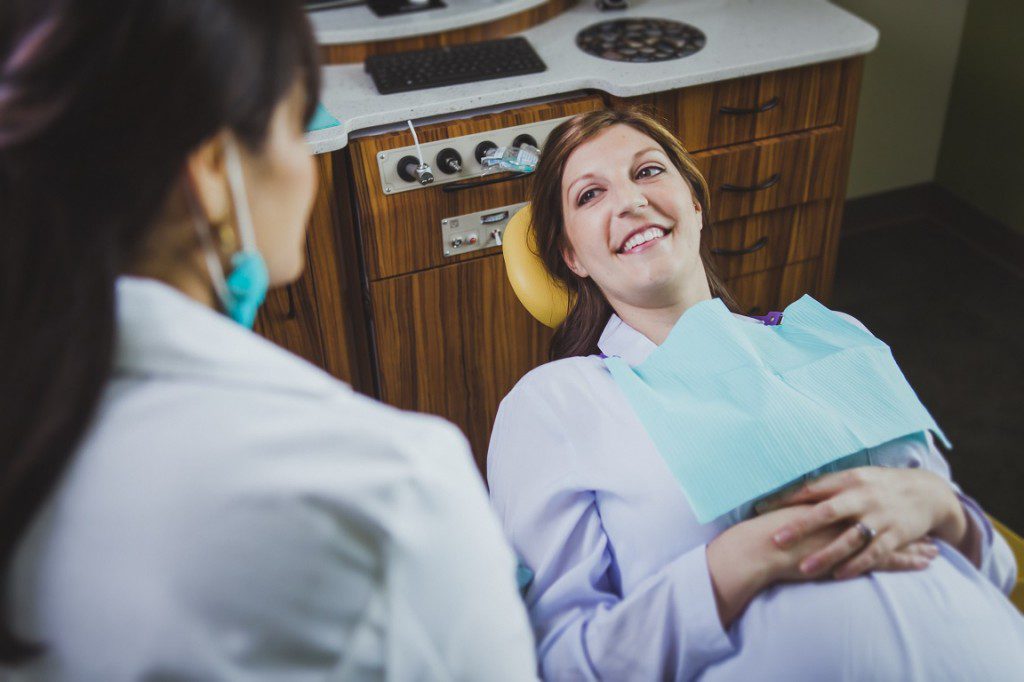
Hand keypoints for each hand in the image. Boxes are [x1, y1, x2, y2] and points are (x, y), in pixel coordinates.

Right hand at [706, 505, 935, 626]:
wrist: (765, 545)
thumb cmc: (772, 532)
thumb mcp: (791, 514)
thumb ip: (806, 510)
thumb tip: (809, 507)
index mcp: (834, 502)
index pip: (866, 504)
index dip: (884, 508)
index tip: (901, 509)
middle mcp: (849, 515)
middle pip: (885, 518)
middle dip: (906, 524)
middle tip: (926, 526)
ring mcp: (854, 534)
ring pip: (893, 538)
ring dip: (915, 545)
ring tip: (934, 550)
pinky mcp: (855, 555)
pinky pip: (889, 558)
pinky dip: (909, 561)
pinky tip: (925, 564)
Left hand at [764, 467, 964, 579]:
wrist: (928, 491)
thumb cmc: (880, 486)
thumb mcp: (855, 478)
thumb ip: (827, 486)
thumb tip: (791, 492)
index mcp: (848, 480)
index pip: (811, 489)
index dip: (785, 498)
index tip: (761, 508)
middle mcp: (862, 497)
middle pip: (826, 512)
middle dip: (801, 527)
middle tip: (777, 540)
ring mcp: (879, 517)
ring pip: (848, 538)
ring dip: (826, 555)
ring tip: (803, 569)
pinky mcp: (896, 534)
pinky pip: (873, 553)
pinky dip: (856, 565)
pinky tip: (838, 575)